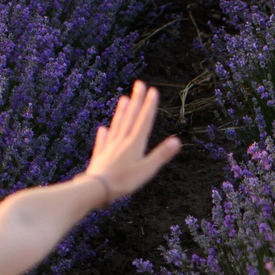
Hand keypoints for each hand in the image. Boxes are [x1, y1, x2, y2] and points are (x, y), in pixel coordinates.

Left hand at [83, 81, 180, 201]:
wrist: (96, 189)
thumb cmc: (123, 181)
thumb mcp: (146, 170)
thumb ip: (161, 155)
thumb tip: (177, 141)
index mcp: (134, 144)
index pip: (144, 121)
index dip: (149, 106)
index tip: (152, 90)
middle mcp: (121, 142)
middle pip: (130, 118)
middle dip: (136, 101)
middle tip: (139, 84)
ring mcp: (109, 148)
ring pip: (117, 126)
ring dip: (121, 112)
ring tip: (124, 99)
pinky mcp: (100, 157)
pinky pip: (102, 142)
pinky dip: (103, 135)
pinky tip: (103, 129)